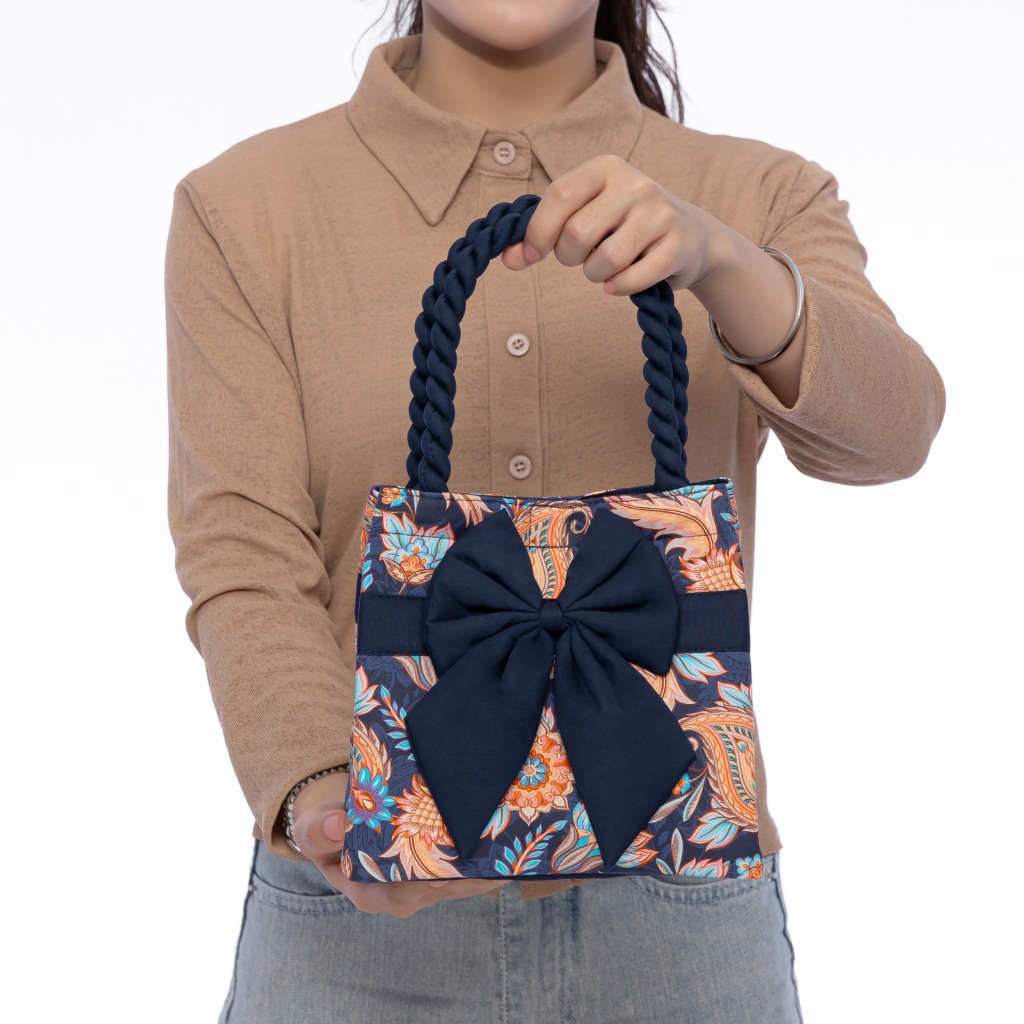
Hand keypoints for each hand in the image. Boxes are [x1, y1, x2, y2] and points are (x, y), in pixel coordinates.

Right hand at [290, 771, 508, 916]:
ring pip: (458, 885)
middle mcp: (399, 898)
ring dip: (482, 870)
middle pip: (437, 886)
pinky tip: (509, 855)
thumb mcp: (312, 827)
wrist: (340, 826)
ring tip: (508, 852)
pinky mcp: (439, 880)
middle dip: (464, 871)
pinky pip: (466, 879)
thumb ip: (319, 828)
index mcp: (367, 893)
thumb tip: (336, 825)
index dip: (423, 879)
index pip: (399, 890)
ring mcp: (422, 890)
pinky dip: (486, 868)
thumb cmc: (326, 828)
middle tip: (489, 851)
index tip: (445, 867)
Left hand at [501, 153, 732, 296]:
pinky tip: (618, 283)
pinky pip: (630, 280)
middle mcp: (635, 183)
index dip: (538, 231)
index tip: (531, 255)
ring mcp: (659, 213)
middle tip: (581, 258)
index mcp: (606, 168)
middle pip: (577, 233)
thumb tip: (509, 259)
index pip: (559, 194)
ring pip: (605, 260)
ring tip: (603, 270)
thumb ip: (544, 233)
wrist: (692, 238)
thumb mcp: (586, 216)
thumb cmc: (624, 228)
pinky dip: (618, 288)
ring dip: (595, 276)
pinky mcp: (677, 246)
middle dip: (569, 257)